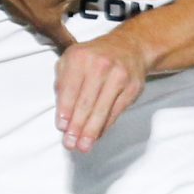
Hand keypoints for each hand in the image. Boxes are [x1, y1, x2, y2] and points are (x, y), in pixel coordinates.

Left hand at [55, 30, 148, 152]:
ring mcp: (119, 76)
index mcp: (80, 57)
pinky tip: (97, 135)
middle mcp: (100, 65)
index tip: (61, 127)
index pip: (69, 88)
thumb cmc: (94, 57)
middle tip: (70, 143)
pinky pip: (116, 111)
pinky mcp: (132, 88)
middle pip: (86, 102)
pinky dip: (105, 126)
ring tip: (83, 146)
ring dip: (91, 131)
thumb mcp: (71, 60)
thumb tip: (63, 116)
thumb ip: (62, 83)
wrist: (129, 47)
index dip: (64, 110)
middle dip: (77, 126)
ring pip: (102, 109)